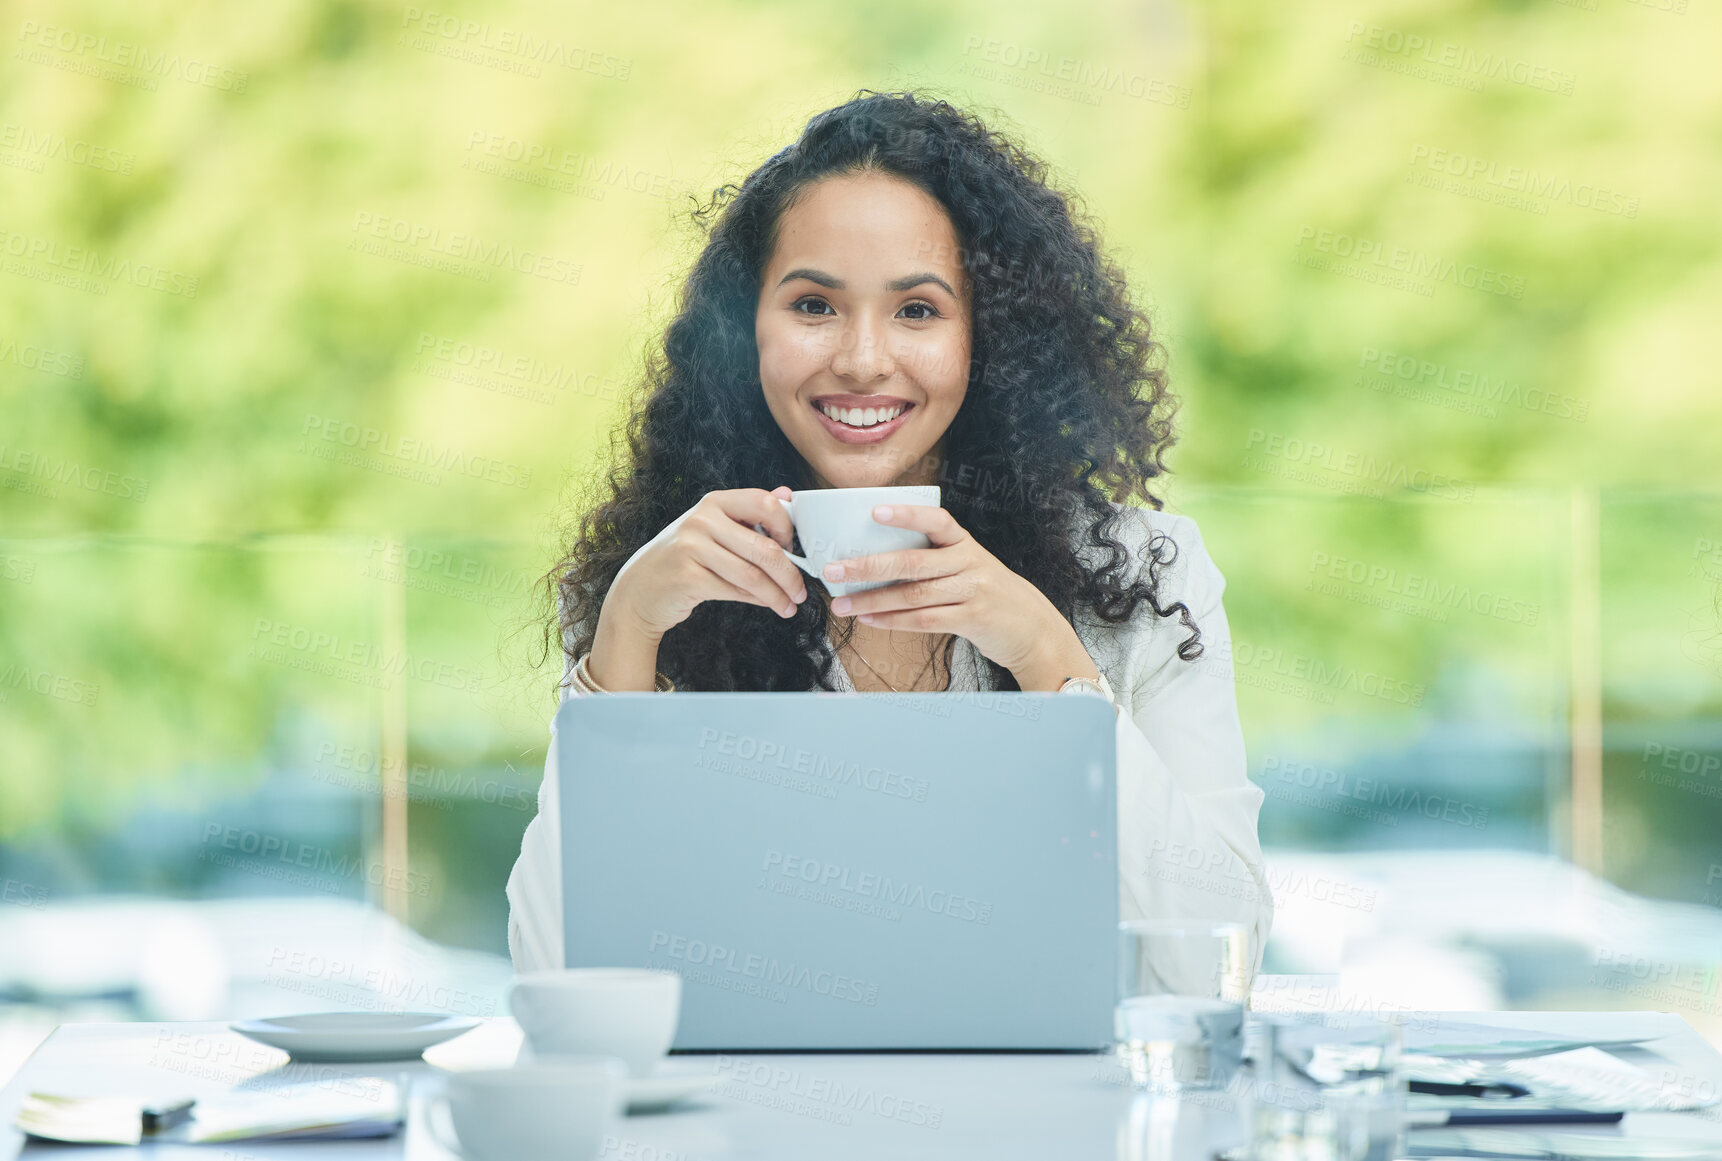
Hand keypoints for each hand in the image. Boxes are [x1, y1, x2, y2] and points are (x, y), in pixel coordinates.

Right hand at [604, 486, 806, 641]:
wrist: (639, 590)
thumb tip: (788, 495)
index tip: (795, 550)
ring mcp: (692, 548)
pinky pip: (736, 591)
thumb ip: (747, 515)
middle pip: (764, 547)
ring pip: (753, 574)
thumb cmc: (683, 559)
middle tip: (802, 590)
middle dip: (791, 573)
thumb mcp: (712, 529)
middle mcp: (702, 520)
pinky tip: (769, 605)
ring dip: (778, 594)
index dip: (788, 528)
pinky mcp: (688, 578)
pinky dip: (759, 601)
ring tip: (790, 605)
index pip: (764, 503)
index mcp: (714, 502)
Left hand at [822, 504, 1097, 688]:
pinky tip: (869, 619)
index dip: (906, 515)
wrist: (1032, 627)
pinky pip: (924, 620)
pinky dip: (893, 620)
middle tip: (833, 571)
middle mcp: (969, 563)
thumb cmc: (987, 592)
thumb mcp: (969, 566)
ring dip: (872, 600)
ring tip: (842, 605)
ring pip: (913, 594)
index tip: (874, 512)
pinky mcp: (972, 619)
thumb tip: (874, 559)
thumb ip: (934, 559)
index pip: (936, 521)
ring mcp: (972, 591)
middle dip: (867, 566)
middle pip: (912, 562)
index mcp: (964, 543)